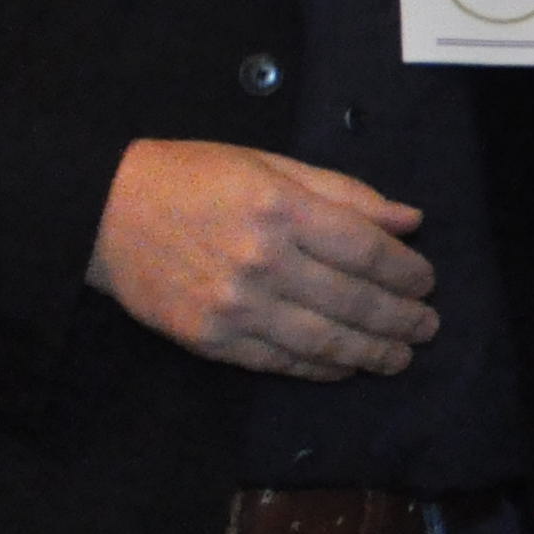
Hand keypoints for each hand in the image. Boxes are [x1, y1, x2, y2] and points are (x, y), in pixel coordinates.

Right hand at [88, 138, 438, 378]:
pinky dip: (322, 369)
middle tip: (427, 326)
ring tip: (400, 355)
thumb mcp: (270, 164)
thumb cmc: (193, 178)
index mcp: (281, 208)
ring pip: (324, 342)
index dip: (407, 272)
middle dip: (401, 319)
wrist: (106, 213)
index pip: (367, 251)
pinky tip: (347, 366)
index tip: (426, 281)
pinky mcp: (213, 341)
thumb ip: (343, 194)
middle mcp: (262, 261)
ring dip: (372, 353)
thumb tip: (408, 221)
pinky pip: (282, 363)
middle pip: (354, 302)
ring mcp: (236, 308)